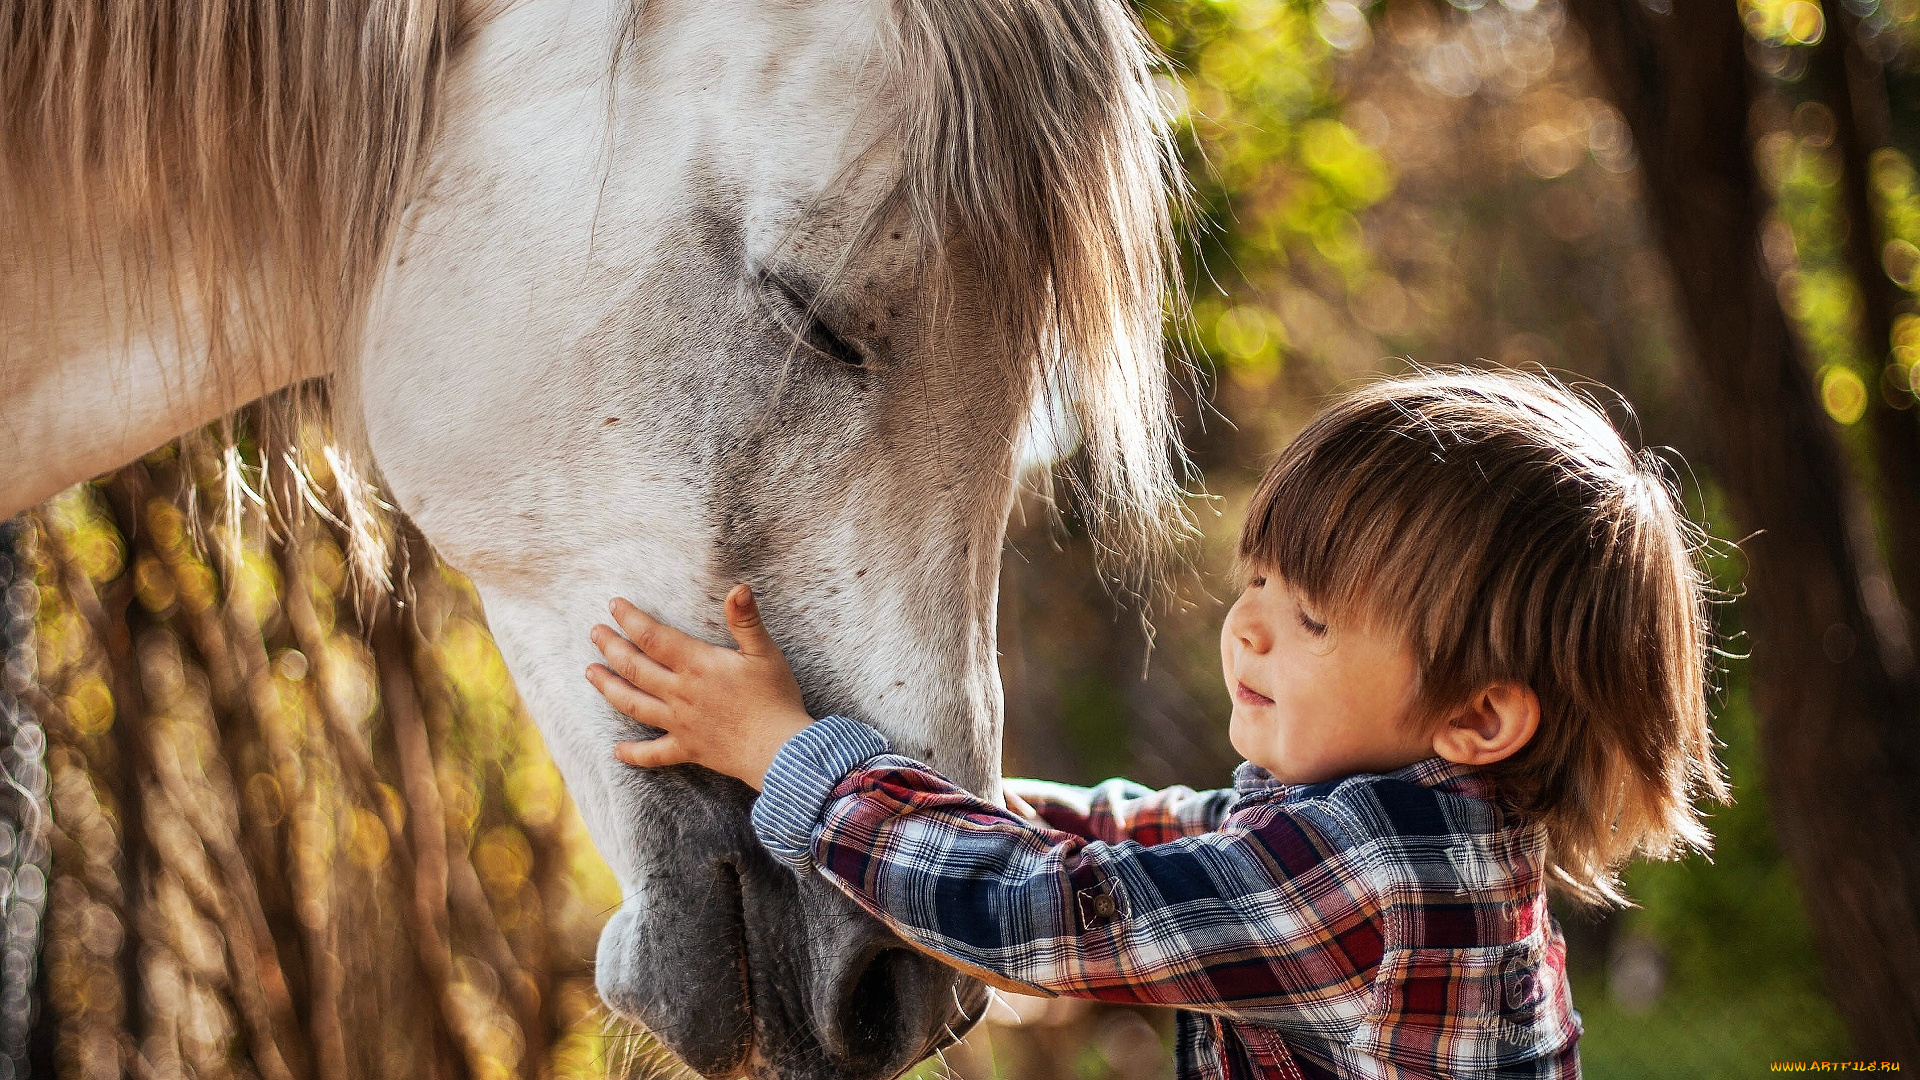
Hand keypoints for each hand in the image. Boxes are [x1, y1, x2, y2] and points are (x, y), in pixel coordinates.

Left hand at [587, 584, 812, 789]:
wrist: (780, 750)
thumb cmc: (775, 699)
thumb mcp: (765, 652)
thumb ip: (746, 620)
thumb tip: (738, 587)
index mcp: (697, 665)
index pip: (653, 637)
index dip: (631, 619)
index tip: (613, 605)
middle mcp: (680, 693)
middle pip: (635, 667)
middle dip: (611, 647)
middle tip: (595, 632)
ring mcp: (680, 722)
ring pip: (633, 704)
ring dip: (609, 687)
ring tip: (590, 673)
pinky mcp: (688, 748)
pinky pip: (654, 753)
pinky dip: (633, 753)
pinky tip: (616, 751)